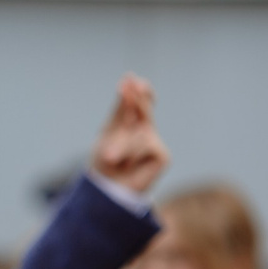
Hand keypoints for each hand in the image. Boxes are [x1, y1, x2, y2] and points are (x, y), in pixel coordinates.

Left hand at [90, 75, 168, 197]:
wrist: (106, 189)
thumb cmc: (104, 162)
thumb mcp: (109, 130)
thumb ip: (121, 108)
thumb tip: (130, 80)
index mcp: (133, 122)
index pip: (141, 101)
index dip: (140, 91)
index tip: (131, 79)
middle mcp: (147, 130)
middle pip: (144, 109)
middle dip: (133, 103)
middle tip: (125, 91)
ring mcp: (156, 142)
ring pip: (141, 131)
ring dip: (121, 145)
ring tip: (111, 158)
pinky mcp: (163, 155)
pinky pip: (146, 144)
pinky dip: (131, 154)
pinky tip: (127, 165)